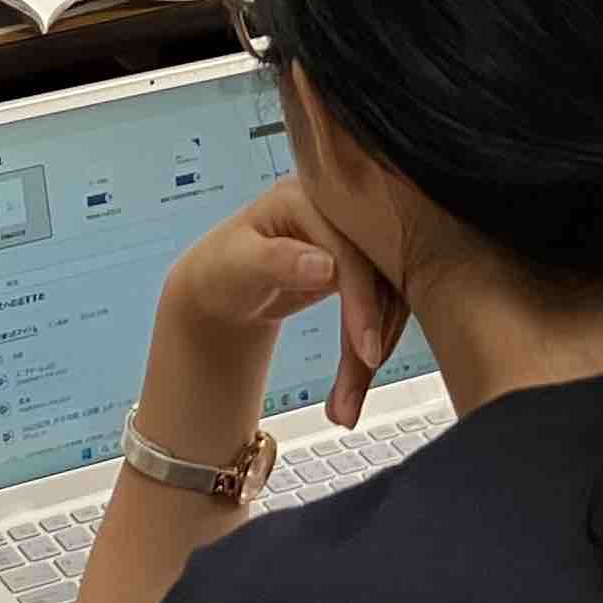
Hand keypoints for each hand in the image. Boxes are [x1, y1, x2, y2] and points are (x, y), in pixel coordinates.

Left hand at [157, 177, 407, 428]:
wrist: (218, 291)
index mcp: (309, 195)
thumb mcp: (239, 265)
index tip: (365, 352)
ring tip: (346, 407)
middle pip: (379, 271)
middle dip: (374, 335)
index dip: (362, 299)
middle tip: (359, 387)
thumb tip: (327, 265)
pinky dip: (369, 348)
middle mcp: (339, 210)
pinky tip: (352, 386)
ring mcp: (351, 237)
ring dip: (372, 354)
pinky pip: (379, 306)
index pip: (351, 247)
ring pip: (385, 296)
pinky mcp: (358, 266)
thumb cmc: (219, 271)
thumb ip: (279, 261)